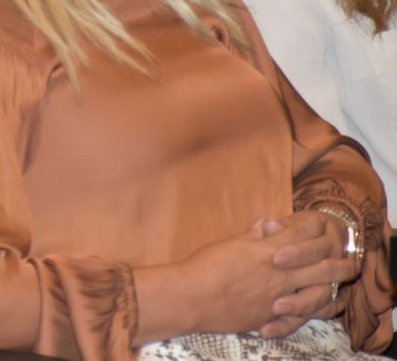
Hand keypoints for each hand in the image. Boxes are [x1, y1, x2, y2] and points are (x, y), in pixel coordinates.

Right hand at [135, 217, 355, 343]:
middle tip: (348, 258)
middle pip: (319, 265)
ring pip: (317, 292)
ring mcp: (277, 298)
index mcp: (268, 252)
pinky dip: (311, 310)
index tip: (320, 223)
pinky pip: (299, 315)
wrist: (192, 297)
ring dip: (333, 286)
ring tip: (340, 284)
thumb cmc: (205, 266)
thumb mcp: (231, 243)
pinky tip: (318, 308)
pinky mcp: (270, 317)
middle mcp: (279, 275)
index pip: (300, 235)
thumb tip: (267, 225)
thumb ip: (253, 235)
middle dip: (337, 260)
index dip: (313, 227)